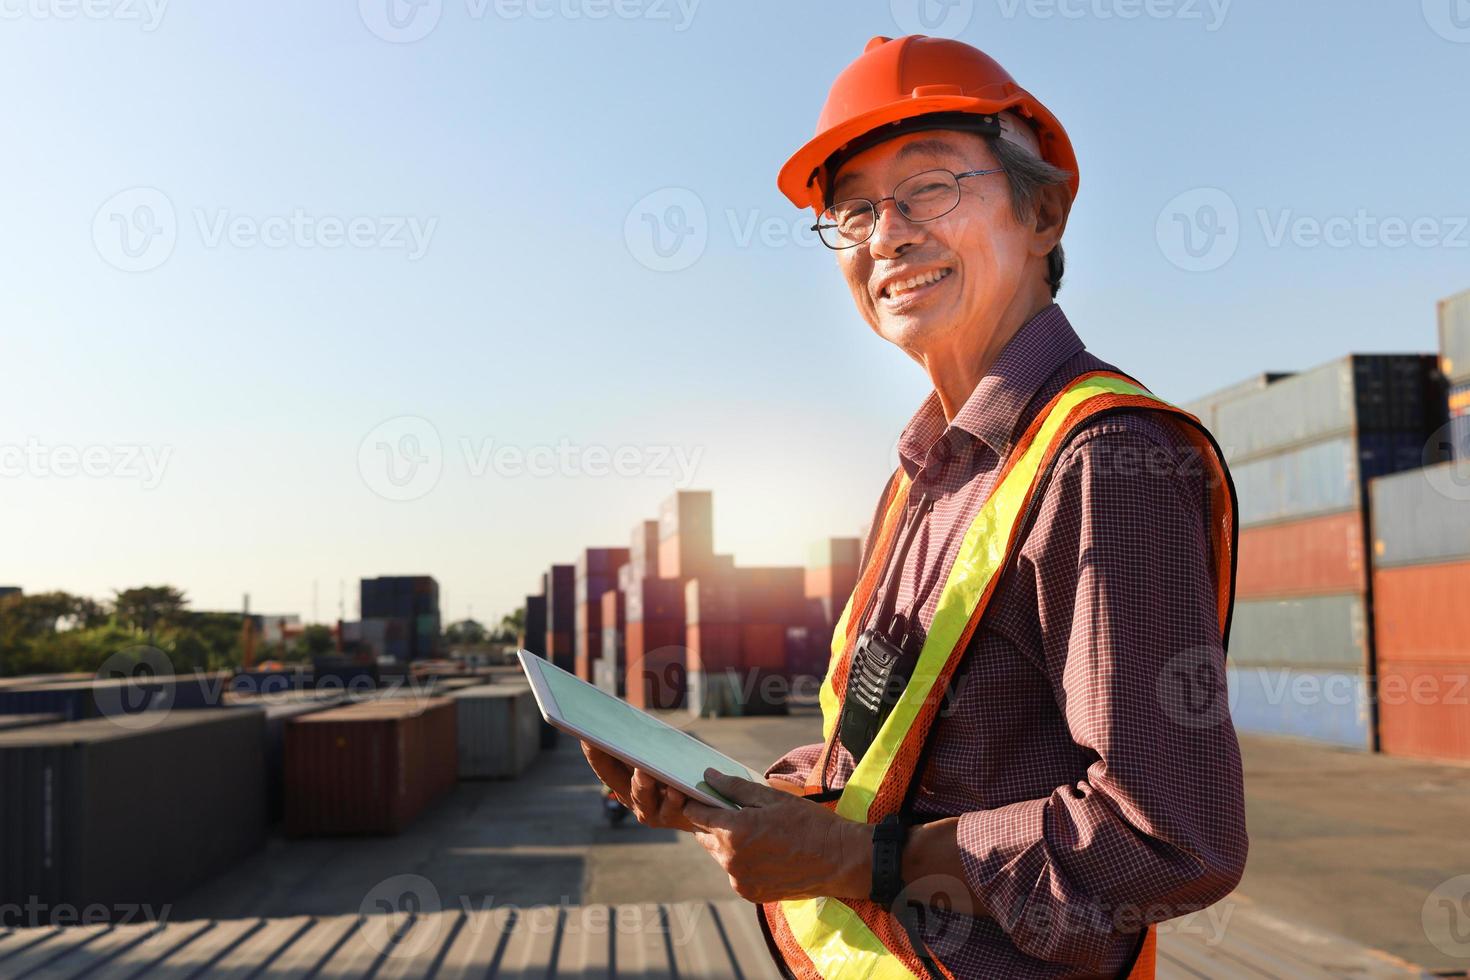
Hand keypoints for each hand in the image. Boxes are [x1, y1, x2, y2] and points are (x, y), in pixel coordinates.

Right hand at [579, 741, 695, 830]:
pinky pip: (670, 807)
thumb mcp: (662, 755)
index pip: (602, 760)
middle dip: (602, 757)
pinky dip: (673, 798)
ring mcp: (648, 809)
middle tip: (595, 739)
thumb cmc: (679, 773)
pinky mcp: (670, 818)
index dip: (591, 747)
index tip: (583, 731)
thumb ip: (648, 740)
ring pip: (640, 794)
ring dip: (640, 781)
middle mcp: (629, 795)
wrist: (705, 809)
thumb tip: (634, 715)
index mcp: (622, 777)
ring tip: (643, 770)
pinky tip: (677, 789)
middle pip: (610, 775)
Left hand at [682, 768, 871, 902]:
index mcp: (734, 833)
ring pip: (719, 855)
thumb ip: (735, 788)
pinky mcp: (750, 893)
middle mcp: (731, 860)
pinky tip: (764, 850)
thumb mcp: (772, 798)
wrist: (839, 861)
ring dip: (727, 842)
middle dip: (712, 822)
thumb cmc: (809, 823)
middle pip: (704, 837)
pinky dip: (741, 860)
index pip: (696, 815)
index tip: (699, 795)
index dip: (695, 802)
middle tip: (732, 810)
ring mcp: (740, 880)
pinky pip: (735, 872)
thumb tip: (709, 775)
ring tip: (753, 830)